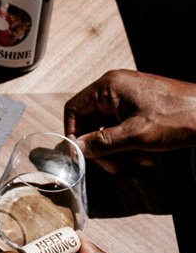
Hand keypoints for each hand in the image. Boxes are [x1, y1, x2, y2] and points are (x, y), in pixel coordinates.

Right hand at [64, 70, 195, 171]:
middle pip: (91, 122)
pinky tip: (149, 154)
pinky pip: (123, 129)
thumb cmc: (179, 117)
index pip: (74, 109)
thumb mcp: (136, 135)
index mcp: (109, 87)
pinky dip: (132, 145)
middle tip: (114, 166)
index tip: (81, 154)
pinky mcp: (140, 108)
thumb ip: (102, 143)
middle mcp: (115, 89)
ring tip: (141, 159)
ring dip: (120, 150)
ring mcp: (128, 98)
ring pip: (108, 130)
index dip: (74, 133)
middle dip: (102, 148)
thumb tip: (76, 149)